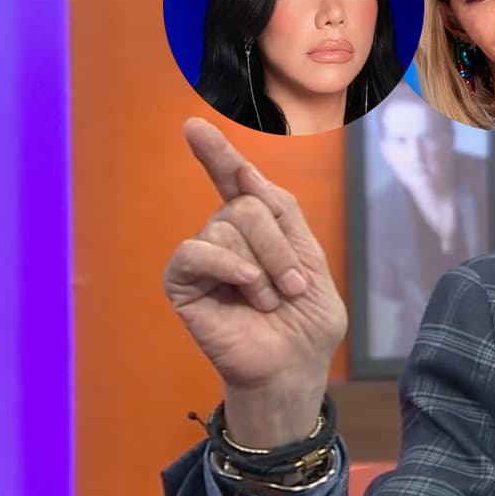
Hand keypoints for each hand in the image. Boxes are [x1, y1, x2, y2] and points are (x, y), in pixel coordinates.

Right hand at [164, 118, 346, 446]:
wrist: (295, 369)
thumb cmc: (306, 322)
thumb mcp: (311, 258)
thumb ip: (283, 212)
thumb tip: (243, 171)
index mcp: (257, 228)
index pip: (232, 180)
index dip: (214, 152)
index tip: (192, 126)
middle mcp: (224, 236)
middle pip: (248, 202)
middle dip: (281, 247)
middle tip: (292, 288)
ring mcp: (202, 258)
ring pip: (230, 225)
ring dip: (265, 268)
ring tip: (269, 302)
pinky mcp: (182, 283)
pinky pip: (196, 251)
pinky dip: (230, 266)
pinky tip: (247, 288)